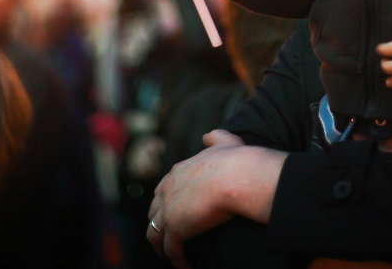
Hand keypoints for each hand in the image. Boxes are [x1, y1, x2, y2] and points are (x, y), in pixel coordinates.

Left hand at [145, 137, 285, 267]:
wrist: (237, 176)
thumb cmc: (235, 161)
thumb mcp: (225, 142)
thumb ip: (215, 138)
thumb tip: (207, 136)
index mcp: (178, 172)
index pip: (164, 190)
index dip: (168, 203)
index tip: (176, 215)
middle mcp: (168, 190)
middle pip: (154, 211)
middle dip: (160, 225)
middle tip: (171, 238)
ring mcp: (169, 210)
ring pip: (155, 234)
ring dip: (162, 247)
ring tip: (174, 257)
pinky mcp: (176, 229)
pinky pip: (171, 250)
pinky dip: (177, 260)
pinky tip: (186, 267)